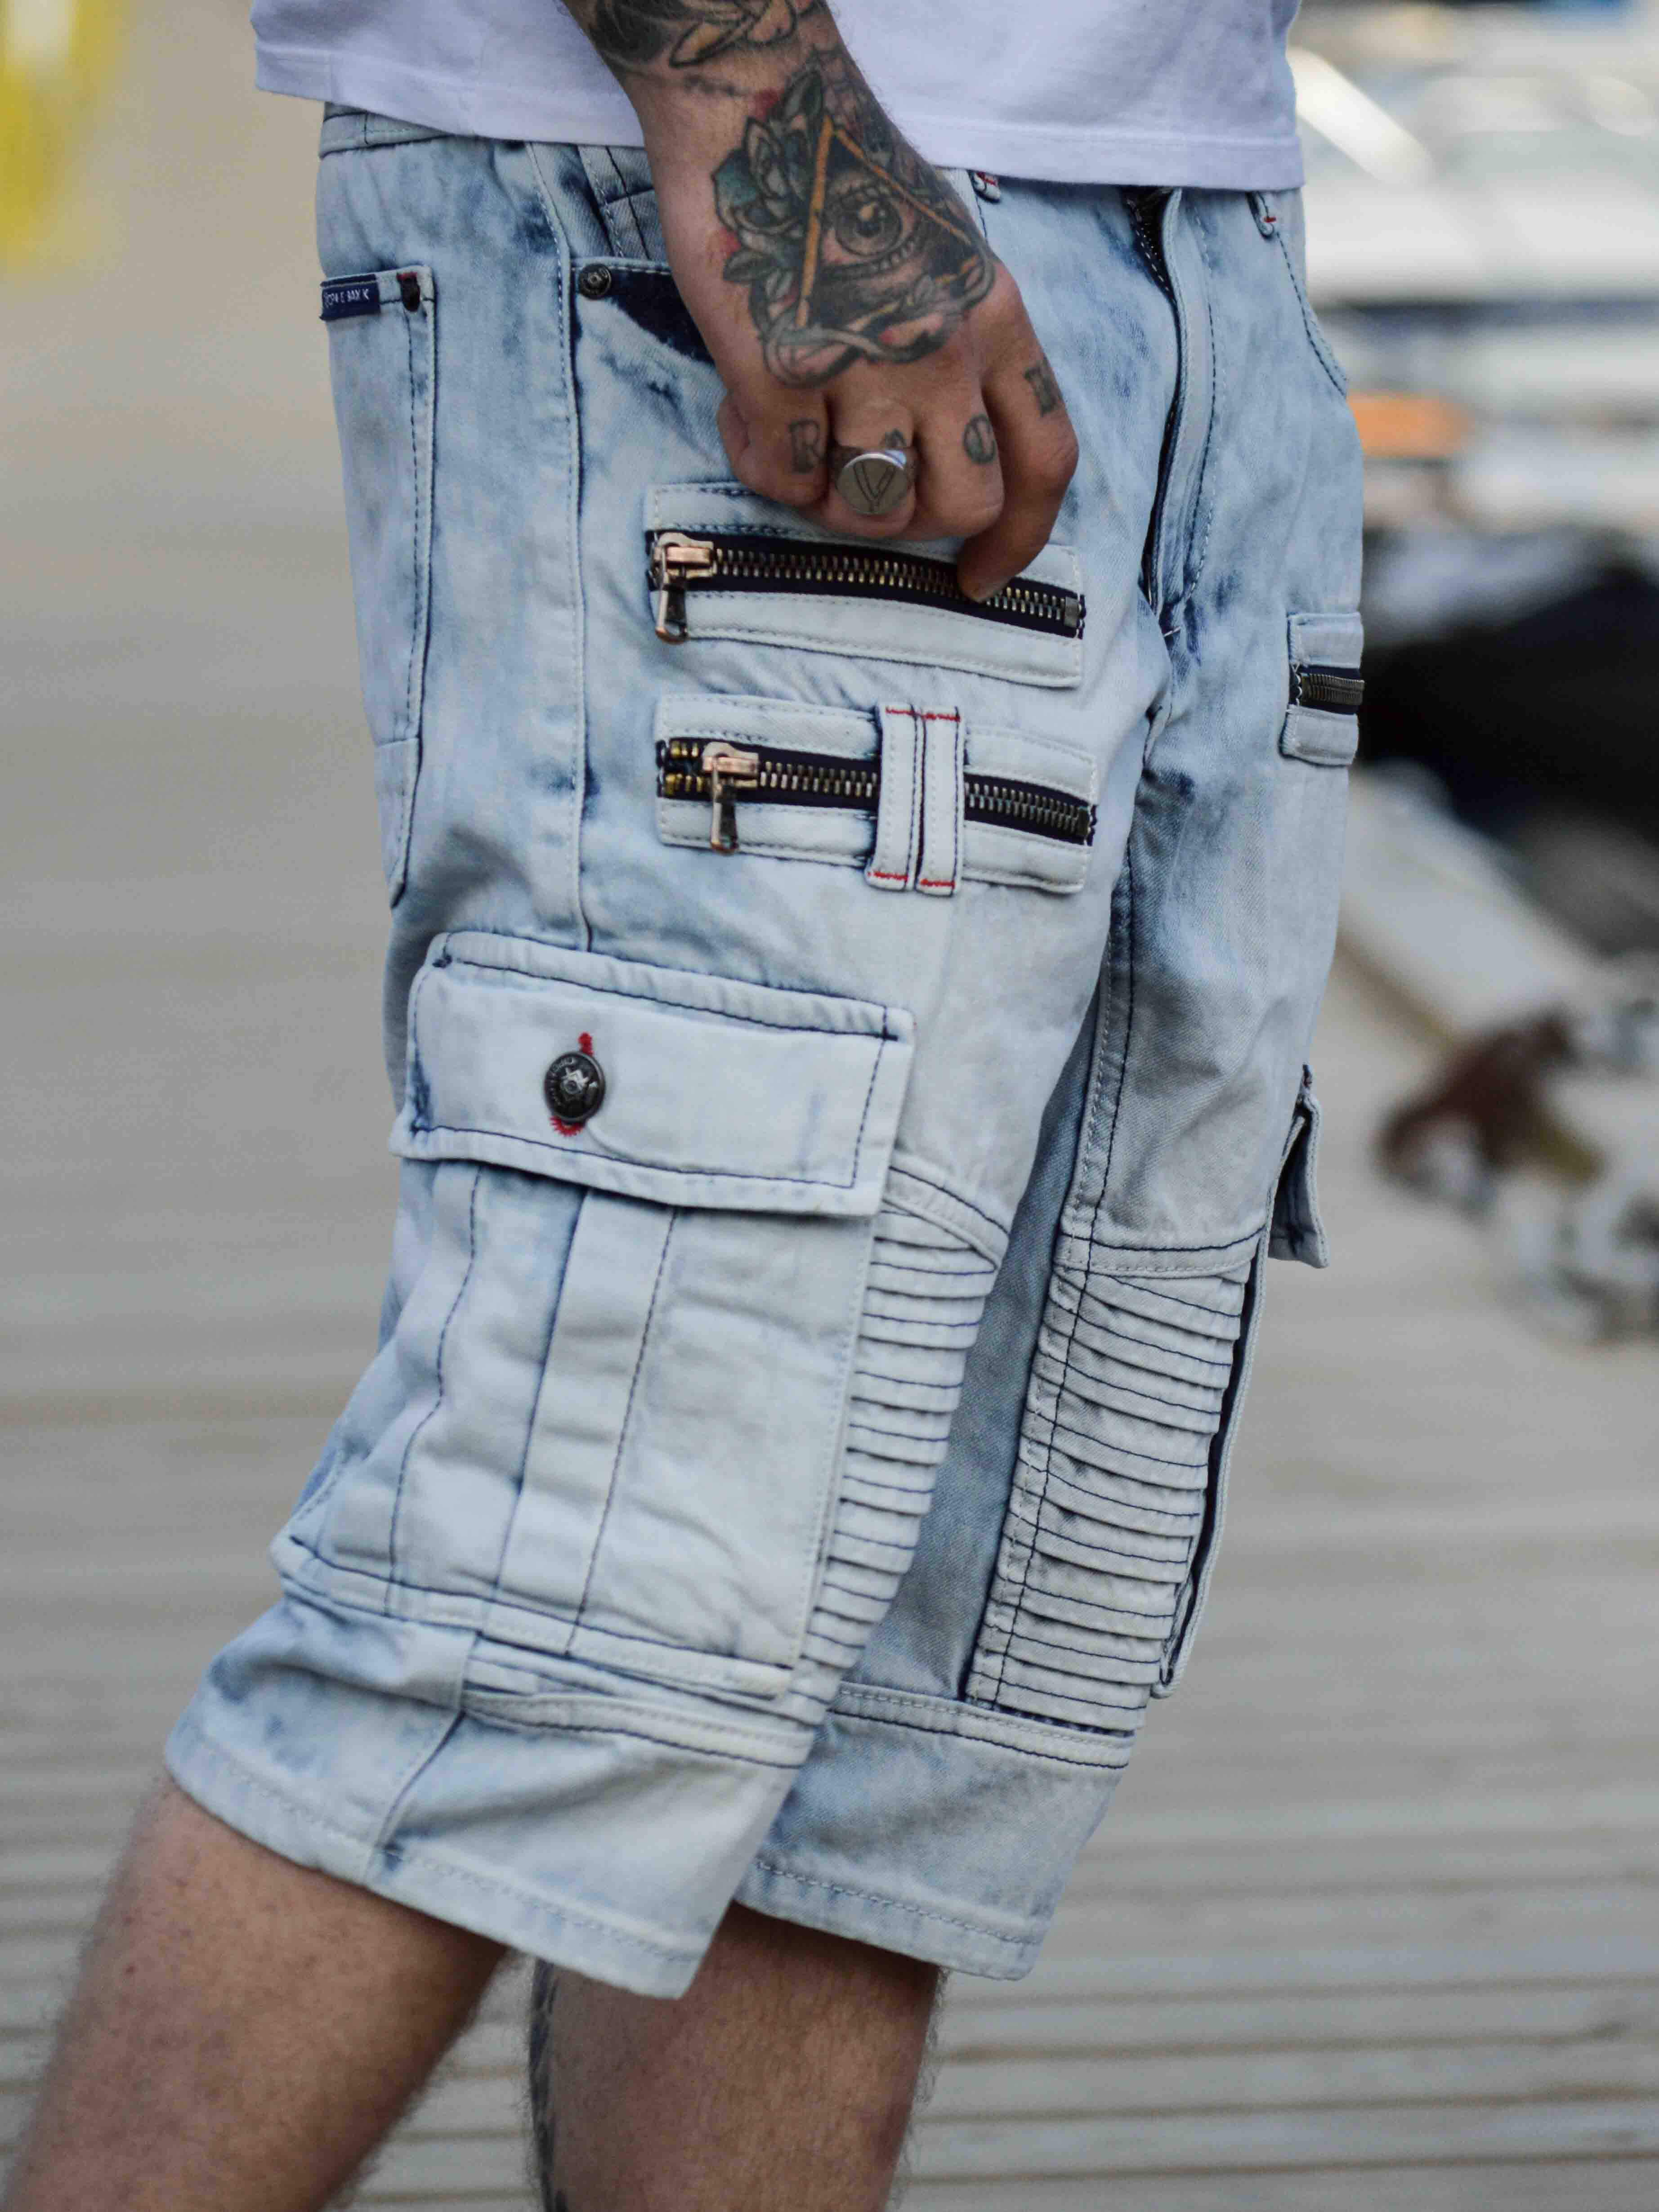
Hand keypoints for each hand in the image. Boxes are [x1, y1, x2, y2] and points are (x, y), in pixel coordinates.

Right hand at [570, 2, 1078, 598]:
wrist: (760, 103)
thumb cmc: (845, 186)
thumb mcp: (948, 261)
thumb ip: (964, 355)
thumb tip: (938, 455)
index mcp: (997, 320)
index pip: (1046, 461)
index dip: (1019, 538)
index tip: (982, 576)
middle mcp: (947, 349)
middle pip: (962, 505)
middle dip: (908, 526)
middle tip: (858, 492)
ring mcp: (866, 363)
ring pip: (870, 508)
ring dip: (826, 501)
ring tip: (793, 440)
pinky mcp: (784, 373)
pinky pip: (784, 482)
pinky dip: (759, 466)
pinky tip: (744, 413)